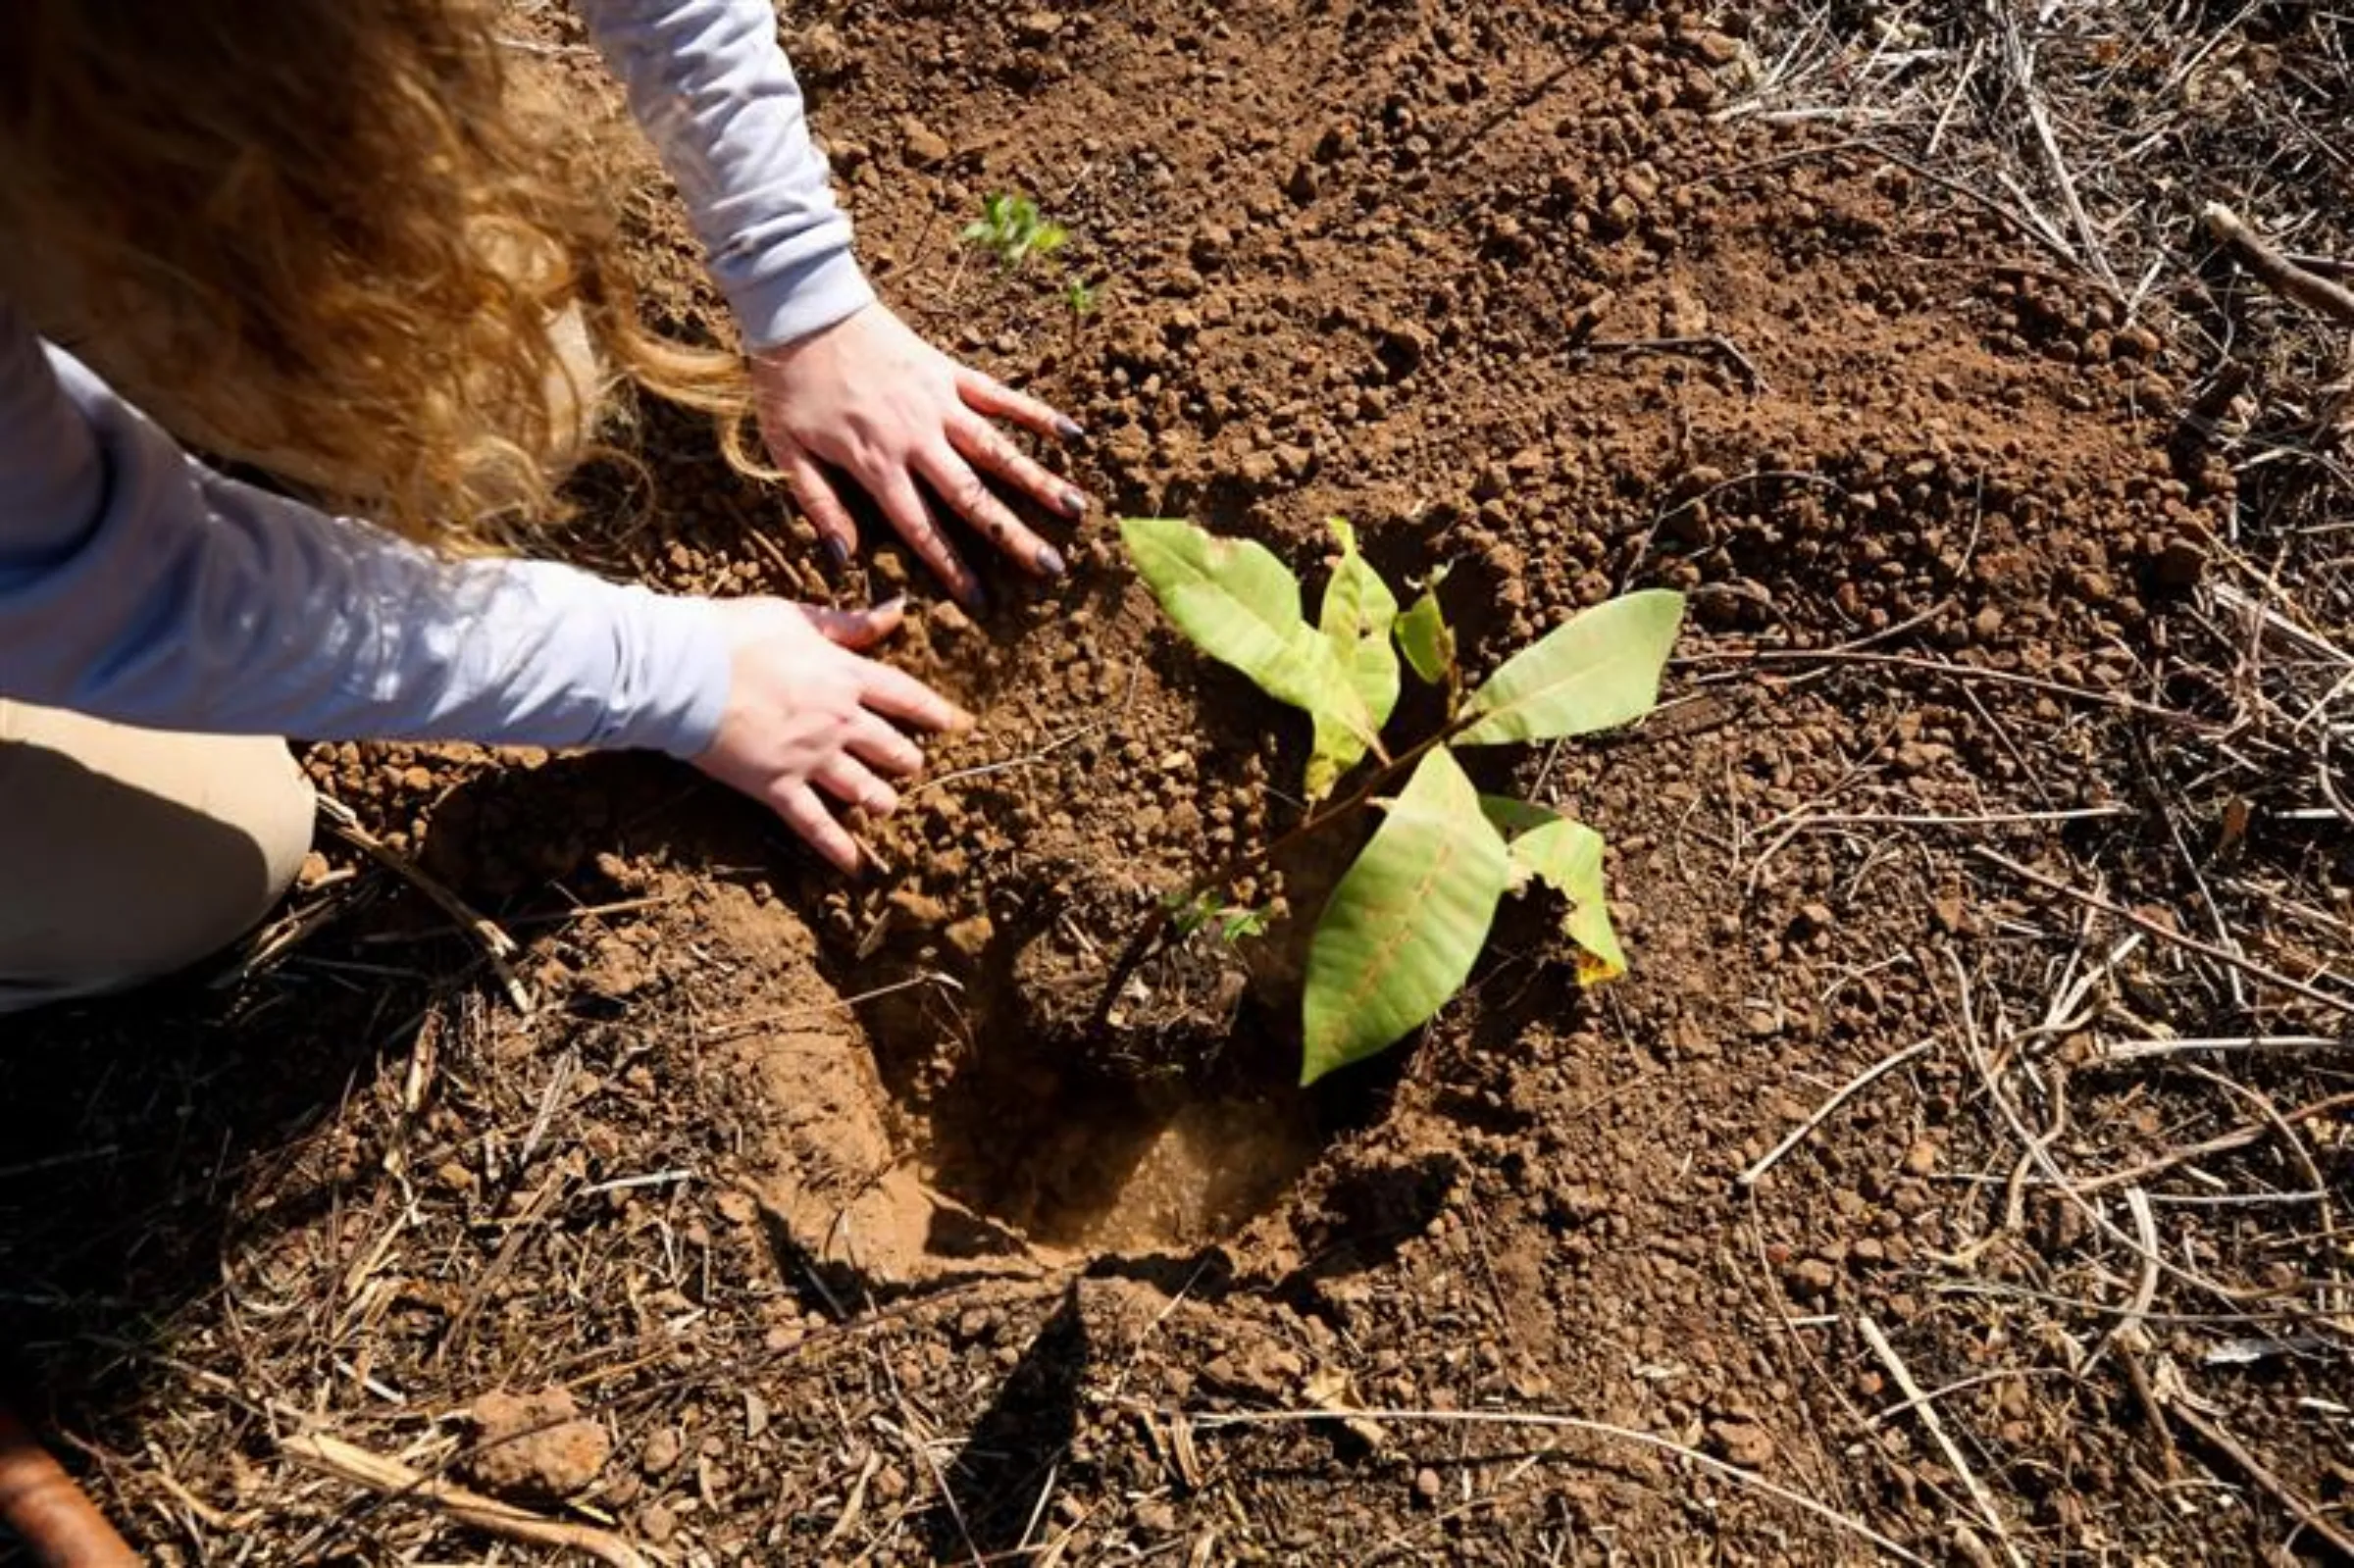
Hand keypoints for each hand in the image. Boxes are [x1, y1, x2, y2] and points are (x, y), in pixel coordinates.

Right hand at [692, 596, 968, 871]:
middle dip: (907, 759)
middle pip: (890, 747)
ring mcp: (811, 758)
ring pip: (864, 789)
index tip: (957, 723)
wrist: (684, 670)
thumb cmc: (734, 635)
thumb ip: (849, 622)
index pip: (904, 696)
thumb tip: (897, 610)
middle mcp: (838, 721)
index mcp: (844, 676)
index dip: (934, 711)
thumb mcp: (798, 616)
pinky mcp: (778, 787)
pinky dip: (838, 847)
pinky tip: (857, 867)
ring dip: (881, 799)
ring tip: (887, 805)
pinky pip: (816, 825)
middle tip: (912, 765)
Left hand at [750, 302, 1088, 610]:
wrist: (802, 309)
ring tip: (1077, 509)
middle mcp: (916, 439)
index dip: (953, 568)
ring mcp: (938, 404)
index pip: (922, 527)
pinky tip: (1071, 433)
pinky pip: (999, 396)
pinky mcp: (948, 372)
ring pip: (998, 450)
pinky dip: (1035, 414)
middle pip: (973, 497)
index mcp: (876, 464)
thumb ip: (818, 506)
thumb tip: (844, 559)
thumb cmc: (788, 384)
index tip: (982, 601)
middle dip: (1013, 536)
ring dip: (1039, 481)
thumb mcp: (786, 451)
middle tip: (1051, 568)